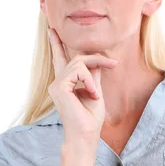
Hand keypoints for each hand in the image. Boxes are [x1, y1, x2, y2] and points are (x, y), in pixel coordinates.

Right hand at [47, 27, 117, 144]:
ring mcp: (56, 84)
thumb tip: (95, 60)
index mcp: (65, 84)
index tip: (52, 30)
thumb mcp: (95, 91)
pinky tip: (92, 95)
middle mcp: (58, 82)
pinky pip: (79, 71)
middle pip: (76, 57)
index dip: (56, 44)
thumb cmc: (90, 119)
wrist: (85, 135)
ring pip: (79, 62)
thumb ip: (93, 75)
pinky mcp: (59, 87)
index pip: (59, 59)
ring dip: (94, 74)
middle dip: (96, 58)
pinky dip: (90, 82)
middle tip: (112, 64)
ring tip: (96, 94)